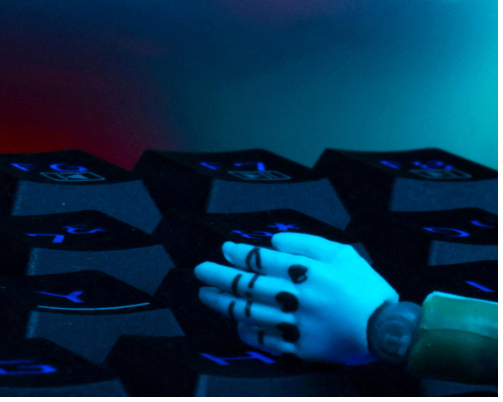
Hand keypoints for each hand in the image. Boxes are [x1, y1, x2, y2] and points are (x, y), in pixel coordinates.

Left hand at [194, 232, 397, 364]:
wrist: (390, 332)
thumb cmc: (367, 290)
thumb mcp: (343, 254)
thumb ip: (307, 244)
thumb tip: (274, 241)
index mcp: (308, 273)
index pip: (262, 260)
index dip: (239, 254)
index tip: (224, 250)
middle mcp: (297, 298)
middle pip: (249, 285)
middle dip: (220, 276)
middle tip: (201, 270)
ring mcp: (296, 325)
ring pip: (250, 312)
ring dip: (224, 303)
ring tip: (207, 295)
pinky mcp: (299, 349)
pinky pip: (265, 341)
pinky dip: (247, 332)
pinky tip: (236, 325)